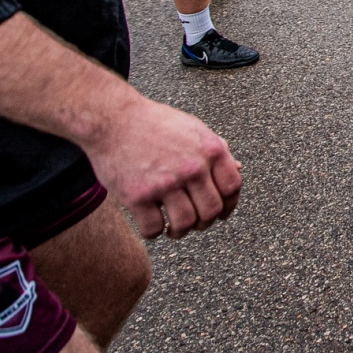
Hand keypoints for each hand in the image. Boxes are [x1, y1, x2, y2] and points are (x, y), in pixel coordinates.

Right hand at [84, 96, 241, 238]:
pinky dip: (154, 232)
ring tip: (172, 228)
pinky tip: (152, 223)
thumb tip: (240, 168)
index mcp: (210, 150)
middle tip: (194, 223)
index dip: (229, 205)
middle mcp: (192, 167)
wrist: (113, 119)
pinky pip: (153, 229)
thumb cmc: (155, 123)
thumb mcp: (194, 128)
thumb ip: (217, 149)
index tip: (220, 214)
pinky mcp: (137, 196)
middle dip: (204, 223)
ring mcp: (165, 183)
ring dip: (180, 232)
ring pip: (185, 224)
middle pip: (211, 211)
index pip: (232, 188)